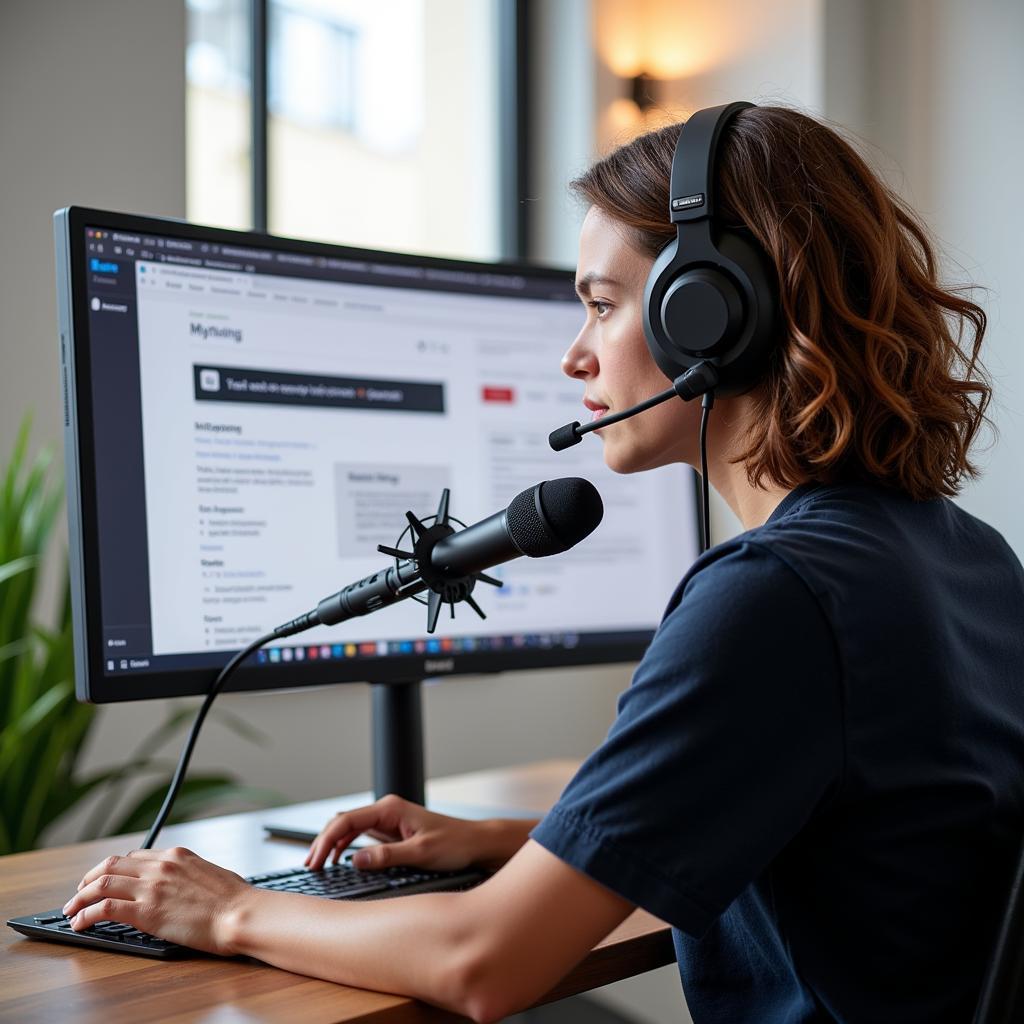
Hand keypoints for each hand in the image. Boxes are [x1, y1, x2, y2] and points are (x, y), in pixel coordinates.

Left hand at [62, 847, 252, 955]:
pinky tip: (80, 923)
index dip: (113, 869)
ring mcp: (152, 887)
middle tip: (79, 893)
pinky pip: (104, 908)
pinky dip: (86, 914)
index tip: (104, 880)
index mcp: (178, 855)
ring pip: (101, 883)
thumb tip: (185, 884)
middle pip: (112, 865)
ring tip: (71, 910)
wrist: (240, 914)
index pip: (134, 857)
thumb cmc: (234, 900)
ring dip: (80, 897)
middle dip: (89, 879)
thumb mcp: (211, 874)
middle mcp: (161, 866)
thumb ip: (191, 874)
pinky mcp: (145, 911)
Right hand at [305, 794, 507, 872]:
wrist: (474, 843)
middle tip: (310, 866)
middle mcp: (386, 810)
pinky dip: (345, 847)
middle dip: (323, 842)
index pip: (346, 821)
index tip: (315, 861)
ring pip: (349, 828)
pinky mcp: (391, 833)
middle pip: (343, 822)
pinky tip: (338, 861)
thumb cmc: (454, 844)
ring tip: (318, 865)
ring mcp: (388, 821)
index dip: (326, 841)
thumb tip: (355, 860)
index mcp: (390, 809)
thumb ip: (388, 856)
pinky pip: (360, 836)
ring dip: (332, 845)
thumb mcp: (421, 853)